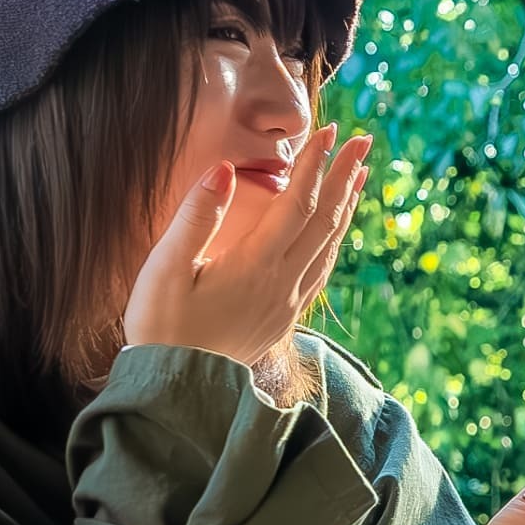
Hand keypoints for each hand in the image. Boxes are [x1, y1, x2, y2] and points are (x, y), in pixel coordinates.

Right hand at [125, 124, 372, 376]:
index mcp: (257, 266)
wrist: (175, 392)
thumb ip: (197, 216)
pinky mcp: (283, 319)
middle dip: (345, 176)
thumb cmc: (161, 328)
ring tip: (360, 176)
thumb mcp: (166, 268)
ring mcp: (288, 303)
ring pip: (329, 246)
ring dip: (346, 207)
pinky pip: (321, 270)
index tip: (330, 131)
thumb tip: (225, 169)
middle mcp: (283, 284)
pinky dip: (334, 240)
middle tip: (362, 141)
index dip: (315, 165)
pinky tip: (335, 231)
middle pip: (325, 220)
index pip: (298, 203)